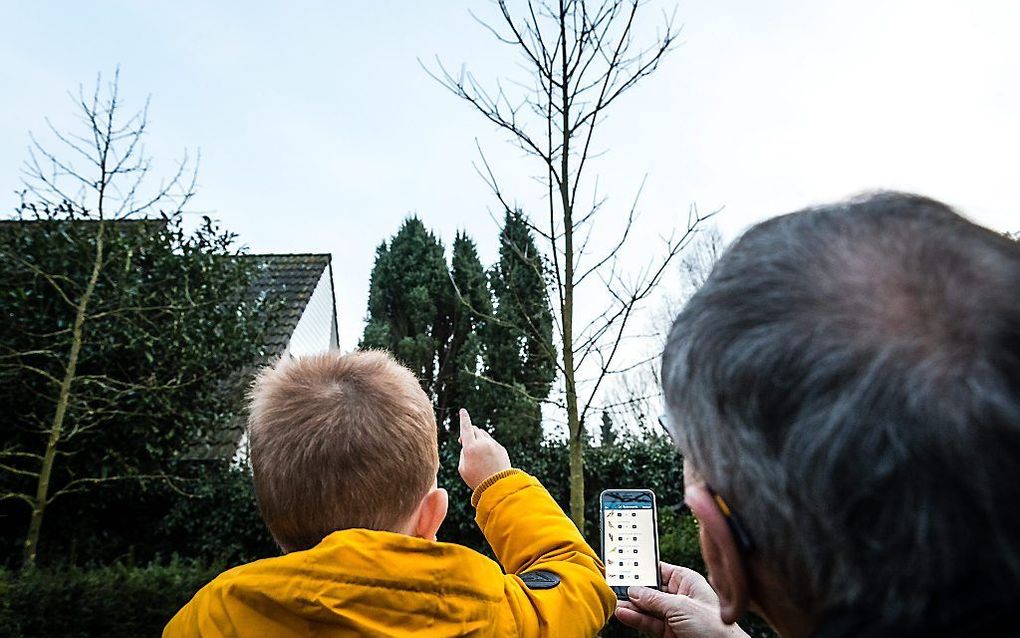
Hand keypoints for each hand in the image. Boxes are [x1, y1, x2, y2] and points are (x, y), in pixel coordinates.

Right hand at [457, 409, 510, 489]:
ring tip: (476, 451)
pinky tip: (487, 457)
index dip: (464, 418)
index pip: (466, 428)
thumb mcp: (462, 468)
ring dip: (478, 438)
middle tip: (465, 441)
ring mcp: (493, 445)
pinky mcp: (501, 448)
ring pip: (484, 435)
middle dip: (470, 432)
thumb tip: (467, 445)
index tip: (463, 411)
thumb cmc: (477, 479)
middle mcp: (482, 443)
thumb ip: (463, 454)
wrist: (498, 486)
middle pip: (475, 429)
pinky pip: (492, 442)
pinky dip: (487, 446)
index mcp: (470, 447)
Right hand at [616, 562, 748, 637]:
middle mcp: (679, 596)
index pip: (659, 570)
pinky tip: (623, 613)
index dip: (642, 569)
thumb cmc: (715, 627)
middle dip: (633, 589)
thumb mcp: (681, 607)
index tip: (624, 567)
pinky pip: (648, 622)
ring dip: (631, 605)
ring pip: (646, 607)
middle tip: (614, 586)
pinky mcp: (669, 631)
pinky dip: (635, 618)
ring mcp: (673, 615)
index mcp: (687, 581)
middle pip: (650, 589)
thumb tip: (634, 590)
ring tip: (614, 601)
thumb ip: (654, 599)